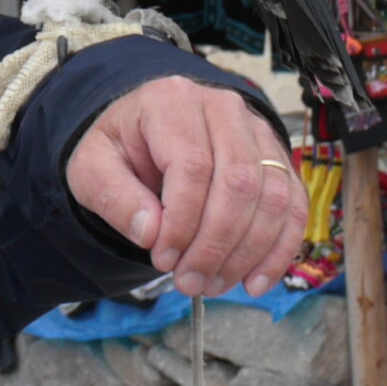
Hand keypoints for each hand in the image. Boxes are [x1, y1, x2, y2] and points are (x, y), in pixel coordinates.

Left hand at [65, 77, 305, 298]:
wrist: (146, 135)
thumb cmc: (121, 150)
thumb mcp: (93, 168)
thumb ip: (114, 197)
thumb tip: (151, 233)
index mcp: (173, 101)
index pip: (191, 165)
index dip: (182, 220)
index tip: (163, 259)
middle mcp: (225, 108)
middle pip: (238, 182)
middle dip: (216, 244)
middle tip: (190, 282)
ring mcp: (258, 132)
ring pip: (273, 197)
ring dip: (248, 253)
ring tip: (213, 285)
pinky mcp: (278, 160)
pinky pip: (294, 207)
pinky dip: (279, 250)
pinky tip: (255, 282)